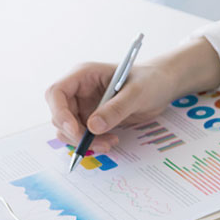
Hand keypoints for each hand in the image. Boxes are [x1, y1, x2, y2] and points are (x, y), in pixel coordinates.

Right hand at [45, 38, 219, 152]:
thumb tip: (92, 127)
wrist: (163, 87)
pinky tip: (112, 141)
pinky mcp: (94, 119)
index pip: (56, 93)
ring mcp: (85, 106)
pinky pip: (84, 135)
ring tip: (110, 143)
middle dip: (75, 133)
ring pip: (70, 129)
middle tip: (99, 143)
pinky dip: (94, 142)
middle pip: (60, 115)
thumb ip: (116, 109)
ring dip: (85, 141)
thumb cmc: (151, 81)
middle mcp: (79, 91)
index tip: (75, 130)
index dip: (59, 113)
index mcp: (83, 75)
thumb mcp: (137, 93)